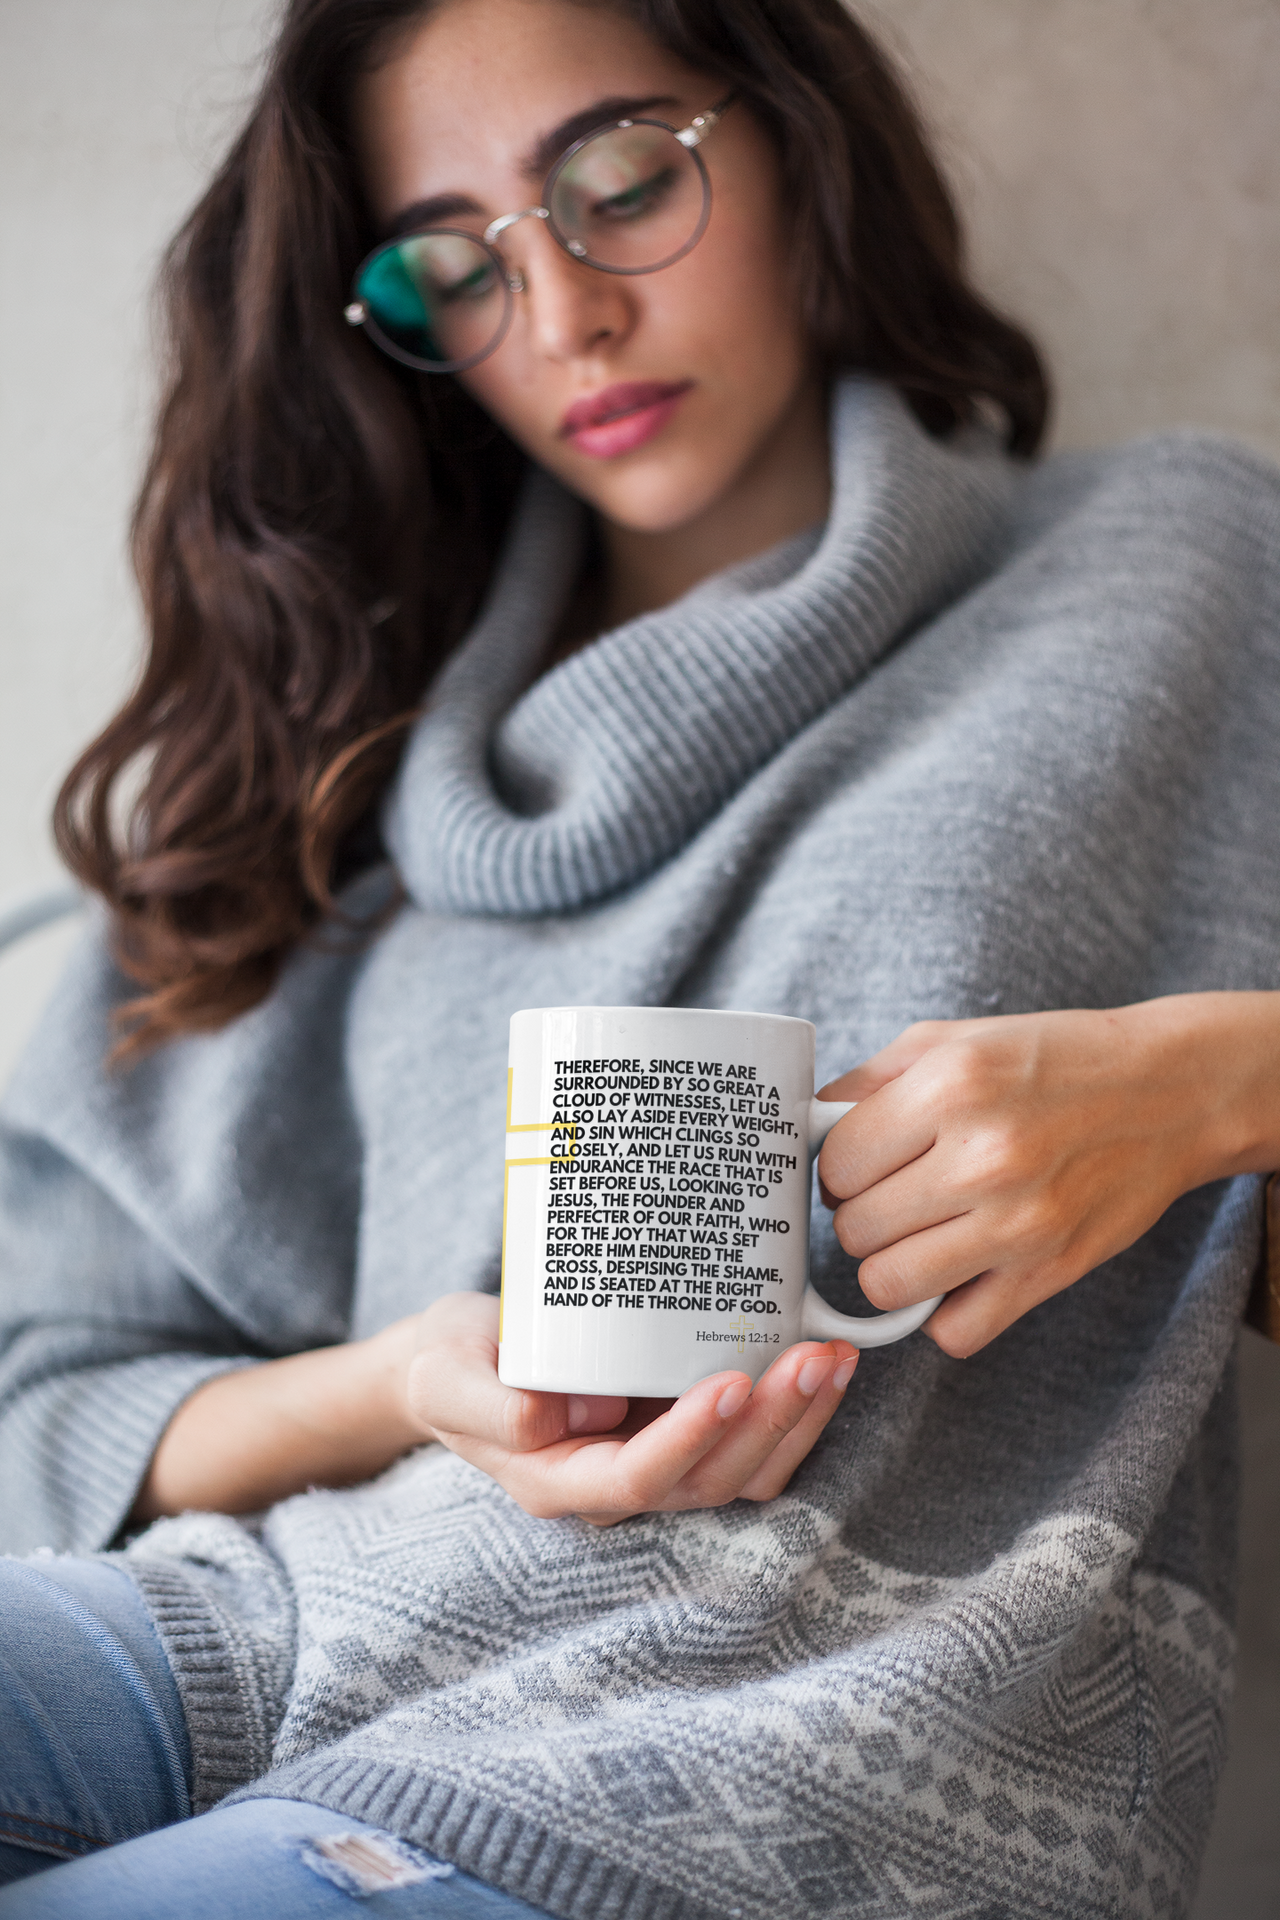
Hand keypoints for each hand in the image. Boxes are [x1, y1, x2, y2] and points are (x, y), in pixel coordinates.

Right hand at [406, 1292, 855, 1524]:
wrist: (463, 1356)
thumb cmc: (452, 1361)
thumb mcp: (444, 1376)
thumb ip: (486, 1402)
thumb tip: (554, 1417)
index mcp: (558, 1482)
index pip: (638, 1479)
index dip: (691, 1440)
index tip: (730, 1381)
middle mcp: (618, 1486)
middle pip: (711, 1480)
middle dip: (770, 1423)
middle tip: (811, 1357)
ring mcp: (657, 1461)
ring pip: (746, 1471)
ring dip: (798, 1421)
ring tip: (832, 1356)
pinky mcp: (682, 1431)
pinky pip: (753, 1443)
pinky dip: (795, 1410)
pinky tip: (824, 1359)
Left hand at [816, 998, 1277, 1357]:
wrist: (1170, 1092)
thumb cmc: (1050, 1059)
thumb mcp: (950, 1040)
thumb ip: (866, 1083)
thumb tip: (797, 1132)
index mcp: (950, 1087)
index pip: (835, 1165)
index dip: (837, 1169)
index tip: (863, 1163)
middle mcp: (983, 1157)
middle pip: (854, 1229)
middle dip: (860, 1215)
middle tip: (892, 1196)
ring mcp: (1019, 1224)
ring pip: (888, 1286)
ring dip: (889, 1267)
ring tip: (916, 1234)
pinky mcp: (1049, 1274)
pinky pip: (953, 1333)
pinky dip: (942, 1313)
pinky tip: (957, 1273)